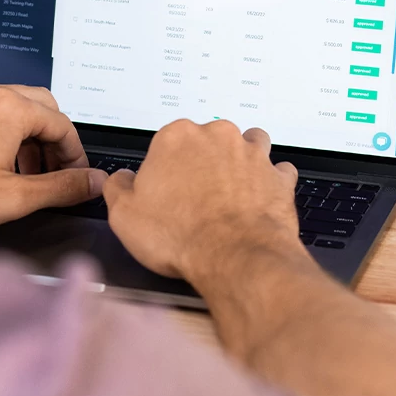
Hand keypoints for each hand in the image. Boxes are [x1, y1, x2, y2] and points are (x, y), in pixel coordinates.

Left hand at [0, 82, 105, 233]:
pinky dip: (5, 134)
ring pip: (17, 109)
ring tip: (25, 175)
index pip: (64, 125)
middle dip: (54, 143)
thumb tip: (92, 182)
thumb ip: (61, 188)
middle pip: (43, 108)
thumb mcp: (13, 198)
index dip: (76, 156)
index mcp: (12, 109)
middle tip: (54, 174)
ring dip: (30, 138)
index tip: (76, 178)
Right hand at [103, 119, 306, 282]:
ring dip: (240, 161)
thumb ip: (118, 188)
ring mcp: (251, 154)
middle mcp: (216, 137)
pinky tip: (260, 198)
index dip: (164, 168)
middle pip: (207, 140)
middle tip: (194, 194)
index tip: (164, 189)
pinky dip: (270, 181)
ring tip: (230, 189)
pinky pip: (278, 170)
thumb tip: (121, 179)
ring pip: (247, 144)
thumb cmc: (182, 236)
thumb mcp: (124, 216)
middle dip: (202, 161)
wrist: (235, 258)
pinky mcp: (277, 176)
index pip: (166, 142)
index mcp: (176, 138)